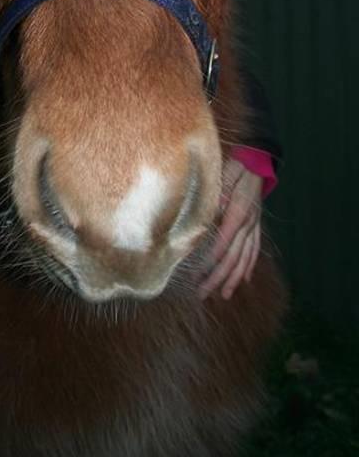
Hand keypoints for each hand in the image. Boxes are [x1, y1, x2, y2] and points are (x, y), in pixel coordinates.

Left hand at [198, 158, 261, 300]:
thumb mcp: (225, 175)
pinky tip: (243, 280)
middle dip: (218, 278)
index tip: (198, 276)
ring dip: (233, 278)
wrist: (258, 161)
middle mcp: (248, 223)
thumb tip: (209, 213)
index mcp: (238, 212)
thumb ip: (218, 194)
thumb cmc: (237, 167)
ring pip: (245, 258)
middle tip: (203, 293)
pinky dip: (249, 266)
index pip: (224, 243)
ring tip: (223, 295)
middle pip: (234, 257)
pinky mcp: (256, 226)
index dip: (212, 262)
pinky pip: (254, 250)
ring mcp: (254, 226)